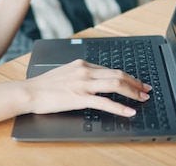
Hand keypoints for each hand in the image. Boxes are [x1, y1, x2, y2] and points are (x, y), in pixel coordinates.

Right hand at [22, 59, 151, 116]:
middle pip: (117, 74)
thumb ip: (80, 73)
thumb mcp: (65, 72)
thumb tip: (95, 79)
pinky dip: (120, 107)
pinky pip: (105, 102)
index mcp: (82, 64)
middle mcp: (84, 71)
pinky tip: (129, 111)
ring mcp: (83, 84)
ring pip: (115, 84)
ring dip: (132, 92)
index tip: (136, 82)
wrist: (30, 91)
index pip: (110, 68)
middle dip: (135, 82)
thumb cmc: (44, 85)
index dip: (127, 76)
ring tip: (142, 99)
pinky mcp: (79, 97)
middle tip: (146, 89)